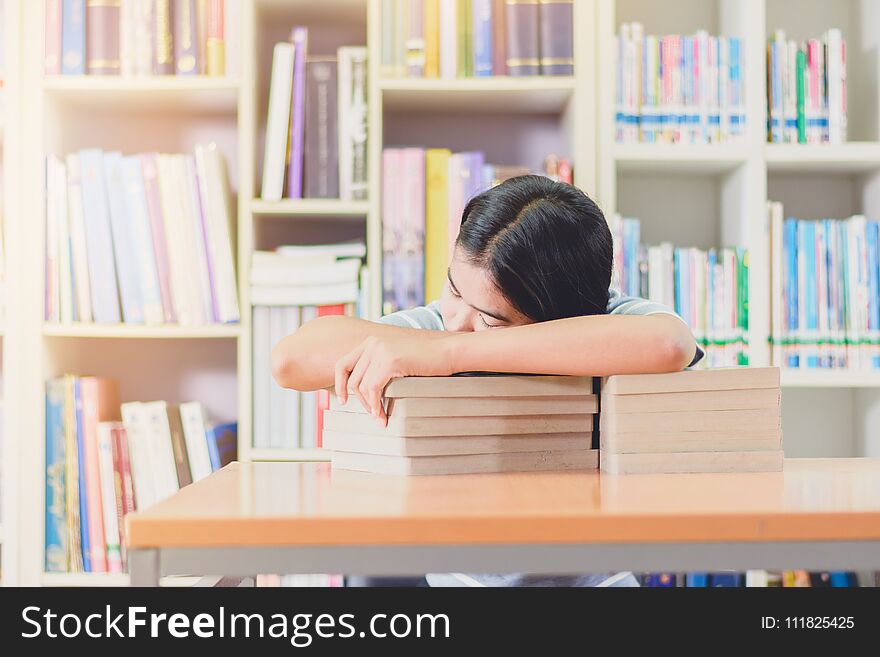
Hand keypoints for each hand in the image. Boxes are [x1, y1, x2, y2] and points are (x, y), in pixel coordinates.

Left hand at [334, 333, 456, 425]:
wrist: (448, 352)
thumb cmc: (427, 360)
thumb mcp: (398, 360)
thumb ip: (381, 367)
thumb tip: (365, 389)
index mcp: (371, 342)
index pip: (343, 364)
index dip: (339, 385)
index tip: (344, 401)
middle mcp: (372, 344)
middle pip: (351, 379)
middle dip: (359, 401)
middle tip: (372, 414)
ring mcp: (380, 351)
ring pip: (361, 387)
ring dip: (369, 407)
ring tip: (380, 418)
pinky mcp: (389, 361)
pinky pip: (373, 389)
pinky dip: (376, 406)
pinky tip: (383, 415)